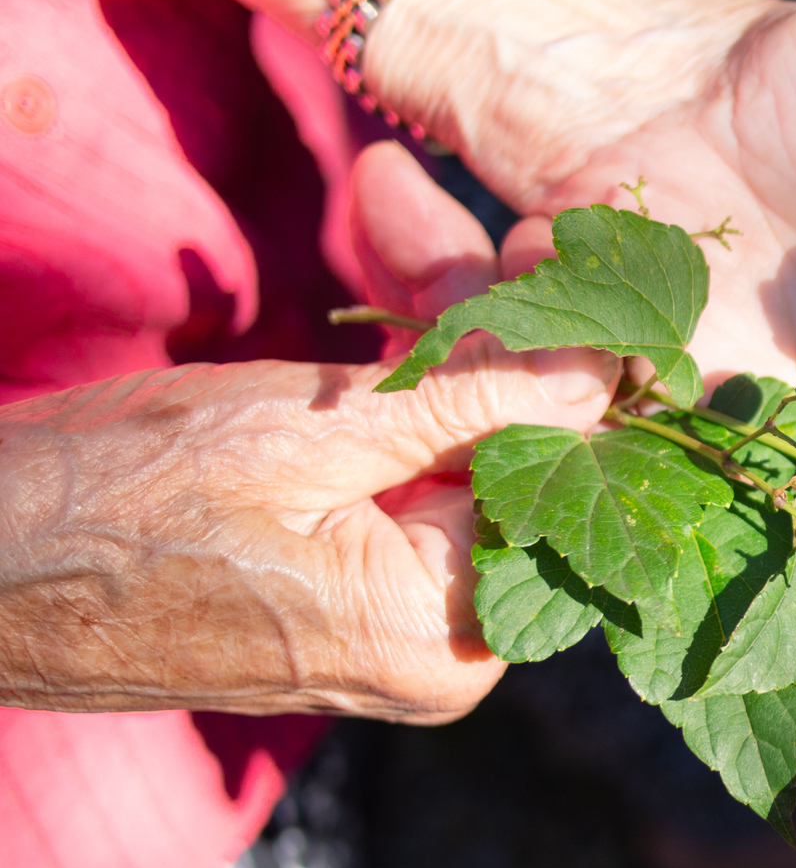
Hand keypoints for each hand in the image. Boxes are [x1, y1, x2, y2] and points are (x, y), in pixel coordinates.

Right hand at [0, 149, 617, 723]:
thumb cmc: (119, 506)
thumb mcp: (309, 432)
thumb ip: (469, 403)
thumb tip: (603, 372)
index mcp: (447, 634)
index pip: (559, 476)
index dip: (560, 356)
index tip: (558, 257)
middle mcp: (443, 650)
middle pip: (513, 458)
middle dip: (492, 332)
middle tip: (484, 225)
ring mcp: (401, 626)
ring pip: (461, 452)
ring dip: (441, 337)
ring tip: (407, 218)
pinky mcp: (359, 588)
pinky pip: (411, 474)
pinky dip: (402, 389)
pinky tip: (399, 282)